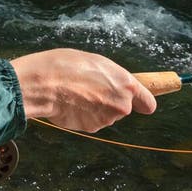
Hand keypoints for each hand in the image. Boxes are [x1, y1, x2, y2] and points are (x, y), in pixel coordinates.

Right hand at [10, 48, 156, 132]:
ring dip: (94, 108)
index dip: (143, 103)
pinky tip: (69, 103)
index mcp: (126, 84)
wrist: (44, 84)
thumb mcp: (95, 62)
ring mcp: (106, 119)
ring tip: (74, 93)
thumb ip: (111, 78)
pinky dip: (82, 115)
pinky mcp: (91, 128)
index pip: (148, 103)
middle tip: (89, 88)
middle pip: (122, 108)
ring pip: (105, 115)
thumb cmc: (66, 66)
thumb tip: (113, 87)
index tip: (141, 104)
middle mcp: (121, 104)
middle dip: (110, 101)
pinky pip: (90, 121)